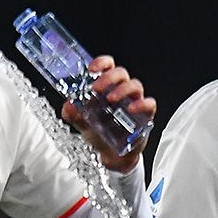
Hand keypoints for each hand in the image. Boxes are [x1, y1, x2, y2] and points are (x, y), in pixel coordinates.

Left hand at [61, 55, 155, 173]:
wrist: (111, 155)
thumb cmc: (99, 133)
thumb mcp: (82, 123)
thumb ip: (73, 114)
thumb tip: (68, 106)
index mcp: (107, 87)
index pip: (108, 66)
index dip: (102, 63)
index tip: (92, 69)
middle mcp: (122, 91)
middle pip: (121, 73)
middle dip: (109, 77)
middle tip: (96, 88)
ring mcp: (135, 101)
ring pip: (135, 85)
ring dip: (123, 89)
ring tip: (111, 99)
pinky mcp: (145, 115)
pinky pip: (149, 104)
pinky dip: (142, 104)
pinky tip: (132, 109)